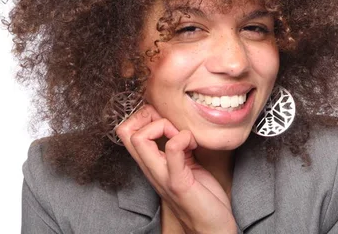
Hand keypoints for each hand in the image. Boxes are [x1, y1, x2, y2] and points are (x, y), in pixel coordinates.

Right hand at [116, 105, 236, 233]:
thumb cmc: (202, 197)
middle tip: (170, 123)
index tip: (167, 121)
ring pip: (140, 139)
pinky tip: (193, 144)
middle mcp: (151, 169)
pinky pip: (172, 150)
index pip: (127, 131)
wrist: (212, 227)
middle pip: (126, 131)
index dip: (143, 115)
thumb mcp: (186, 164)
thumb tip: (179, 125)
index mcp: (151, 163)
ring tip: (182, 135)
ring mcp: (162, 176)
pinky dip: (183, 137)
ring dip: (163, 126)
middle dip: (146, 114)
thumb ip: (178, 147)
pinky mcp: (178, 182)